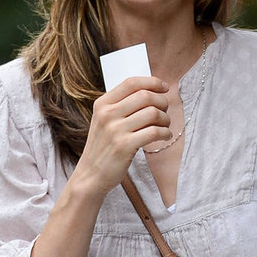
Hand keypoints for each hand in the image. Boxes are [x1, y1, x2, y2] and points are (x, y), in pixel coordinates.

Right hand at [74, 76, 171, 197]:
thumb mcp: (104, 121)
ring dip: (165, 119)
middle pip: (145, 96)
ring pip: (152, 113)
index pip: (131, 83)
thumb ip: (120, 106)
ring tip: (165, 126)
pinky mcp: (125, 146)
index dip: (152, 82)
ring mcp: (115, 130)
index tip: (165, 87)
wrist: (91, 175)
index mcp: (102, 104)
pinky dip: (164, 133)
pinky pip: (154, 132)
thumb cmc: (103, 147)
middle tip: (165, 112)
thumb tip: (150, 92)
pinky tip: (165, 136)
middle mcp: (107, 114)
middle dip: (162, 102)